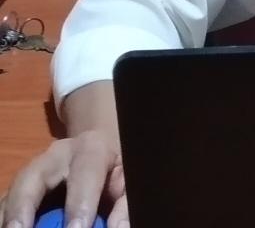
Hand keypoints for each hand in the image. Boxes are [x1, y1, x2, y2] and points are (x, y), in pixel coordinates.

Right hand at [0, 131, 128, 227]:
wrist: (95, 155)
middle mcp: (55, 156)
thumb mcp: (126, 182)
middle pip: (31, 178)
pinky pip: (3, 205)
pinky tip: (5, 227)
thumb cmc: (113, 173)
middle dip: (22, 208)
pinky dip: (3, 219)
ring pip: (11, 193)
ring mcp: (31, 172)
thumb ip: (124, 204)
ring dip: (7, 217)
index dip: (79, 204)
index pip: (85, 174)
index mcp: (90, 150)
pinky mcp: (16, 189)